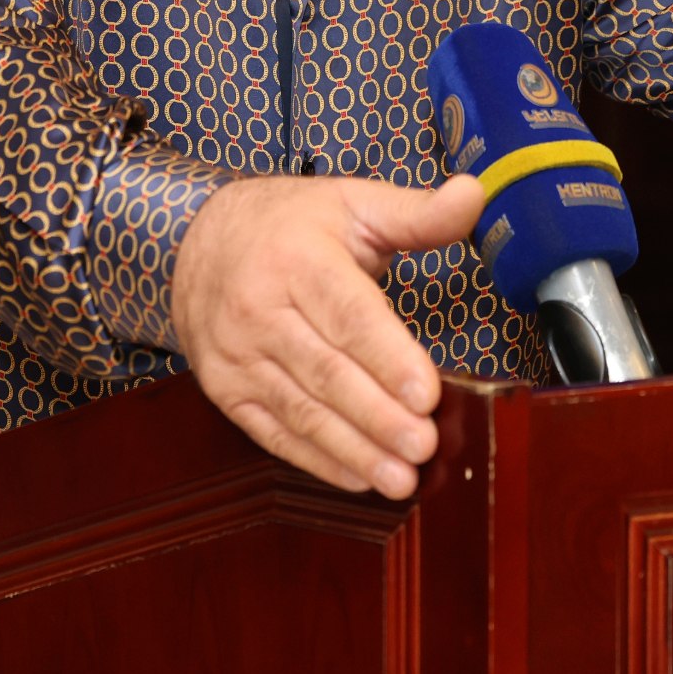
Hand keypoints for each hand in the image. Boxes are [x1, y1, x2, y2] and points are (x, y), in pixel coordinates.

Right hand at [172, 173, 483, 497]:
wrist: (199, 242)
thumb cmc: (289, 224)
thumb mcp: (352, 202)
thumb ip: (416, 211)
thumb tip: (473, 195)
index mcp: (296, 260)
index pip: (348, 316)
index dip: (388, 357)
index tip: (427, 393)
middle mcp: (258, 310)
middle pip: (327, 372)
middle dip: (379, 416)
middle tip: (425, 446)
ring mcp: (237, 356)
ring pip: (302, 410)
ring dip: (354, 449)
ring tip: (400, 478)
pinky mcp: (226, 391)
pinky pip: (274, 433)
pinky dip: (317, 460)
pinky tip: (358, 478)